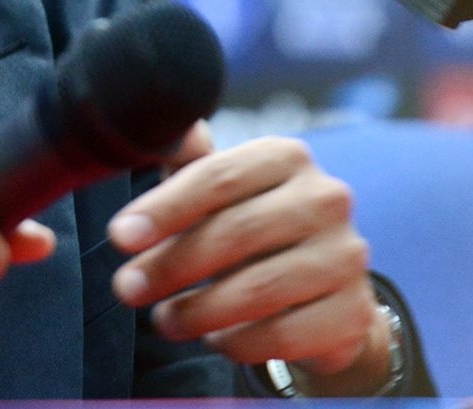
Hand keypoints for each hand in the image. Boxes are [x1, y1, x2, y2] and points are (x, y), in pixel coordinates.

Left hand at [109, 127, 391, 393]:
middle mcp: (325, 198)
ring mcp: (346, 256)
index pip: (217, 176)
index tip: (120, 236)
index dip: (164, 208)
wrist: (324, 288)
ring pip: (259, 289)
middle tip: (127, 288)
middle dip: (171, 264)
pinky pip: (284, 335)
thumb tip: (147, 129)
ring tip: (164, 320)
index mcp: (285, 157)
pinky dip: (240, 342)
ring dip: (198, 310)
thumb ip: (186, 162)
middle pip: (235, 233)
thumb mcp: (221, 188)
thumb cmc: (253, 226)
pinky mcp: (353, 312)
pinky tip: (214, 339)